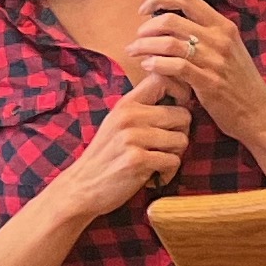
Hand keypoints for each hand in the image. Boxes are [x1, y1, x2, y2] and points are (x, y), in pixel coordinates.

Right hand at [58, 81, 193, 219]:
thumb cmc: (107, 157)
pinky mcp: (137, 160)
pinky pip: (174, 161)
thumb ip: (143, 110)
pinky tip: (154, 177)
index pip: (162, 78)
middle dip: (181, 134)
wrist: (82, 187)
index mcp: (126, 104)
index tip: (179, 108)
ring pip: (182, 140)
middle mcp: (129, 116)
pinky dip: (169, 173)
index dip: (181, 91)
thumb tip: (182, 98)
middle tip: (166, 148)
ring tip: (157, 162)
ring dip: (175, 155)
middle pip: (183, 115)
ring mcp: (133, 137)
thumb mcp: (118, 124)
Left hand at [128, 0, 265, 146]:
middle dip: (146, 27)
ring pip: (169, 43)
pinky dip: (156, 64)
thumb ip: (205, 33)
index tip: (145, 8)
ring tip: (134, 52)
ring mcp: (215, 61)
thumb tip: (174, 21)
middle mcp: (220, 39)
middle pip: (171, 20)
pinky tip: (148, 66)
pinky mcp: (209, 83)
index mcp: (223, 26)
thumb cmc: (239, 81)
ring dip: (145, 46)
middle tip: (137, 37)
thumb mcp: (229, 48)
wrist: (259, 112)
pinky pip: (176, 67)